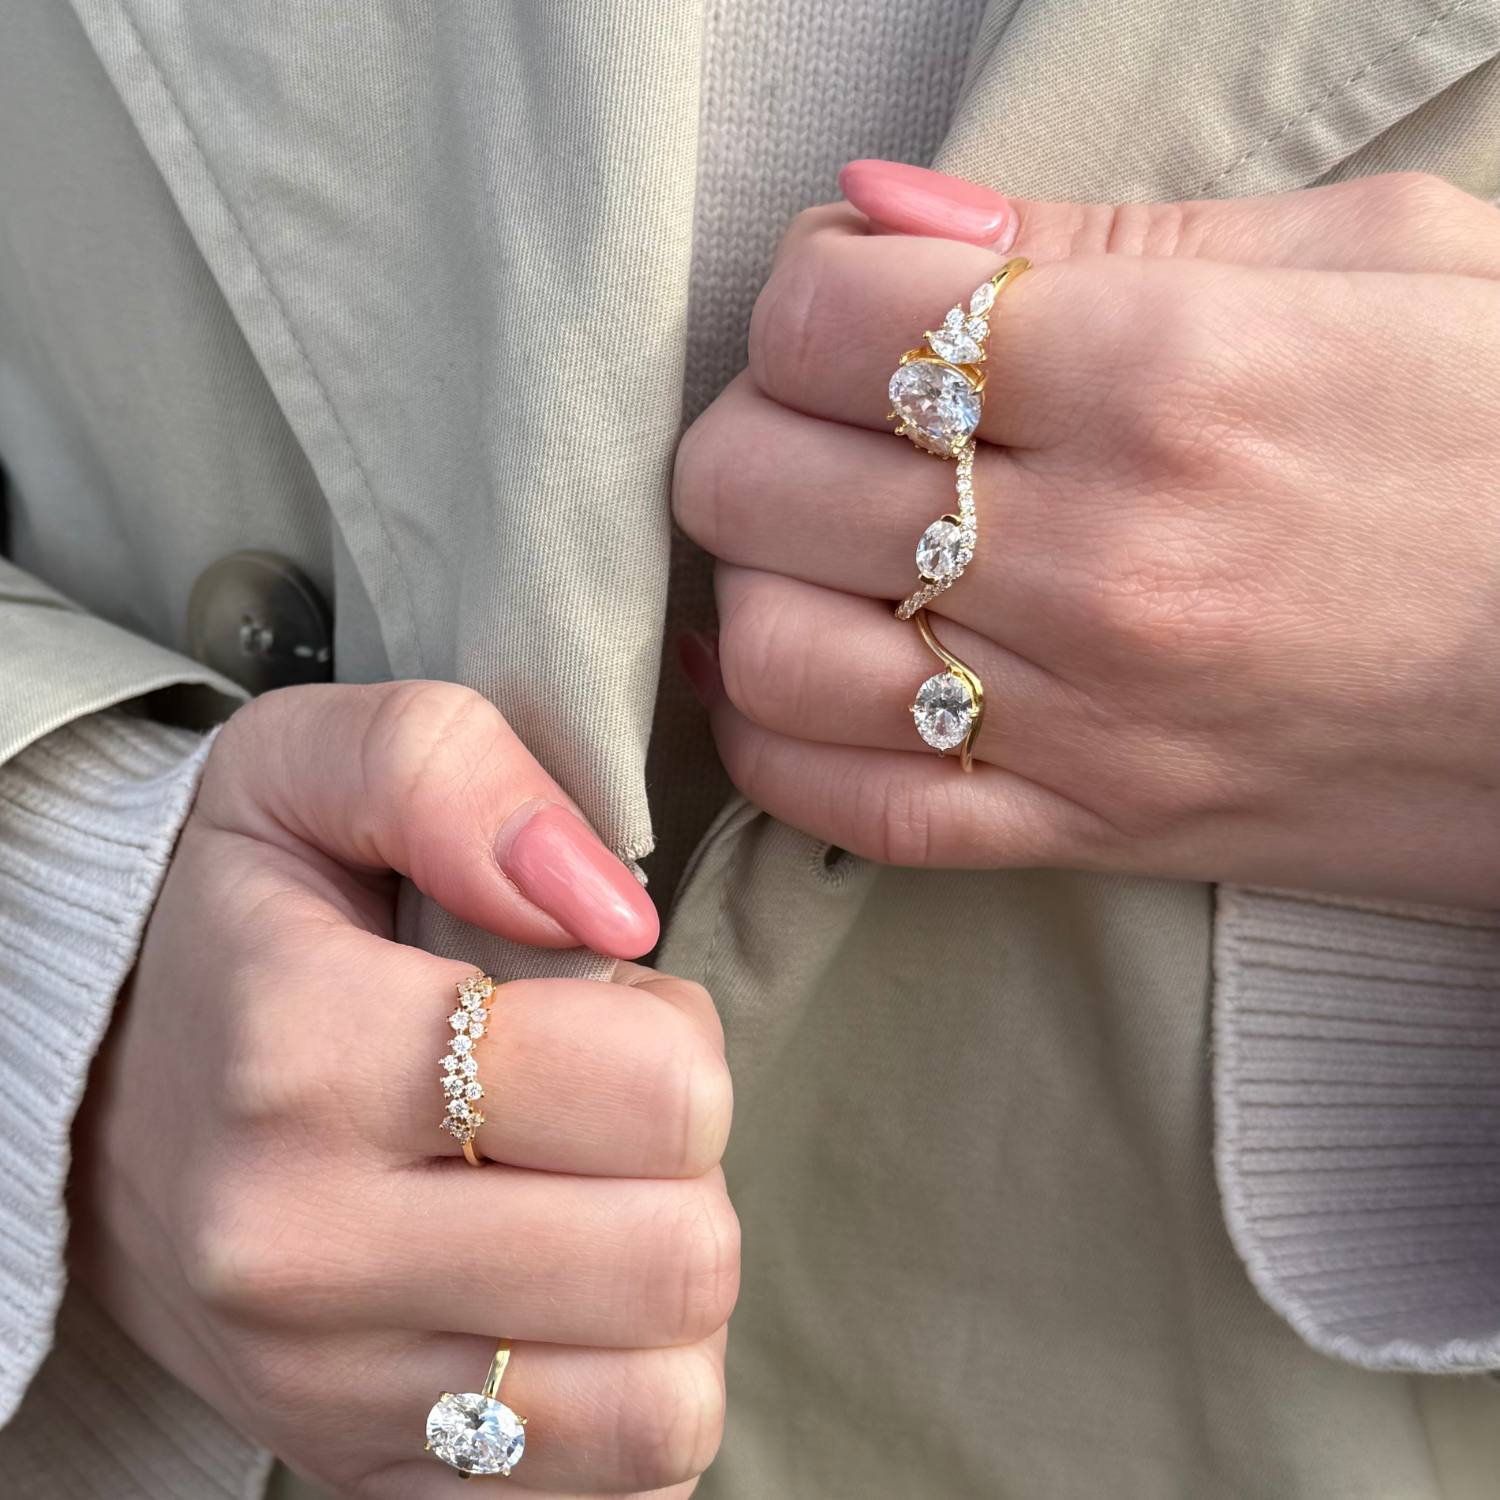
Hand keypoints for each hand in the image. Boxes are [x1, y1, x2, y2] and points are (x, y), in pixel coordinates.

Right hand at [70, 682, 737, 1498]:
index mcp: (305, 1057)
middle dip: (685, 1167)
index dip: (674, 1037)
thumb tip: (607, 903)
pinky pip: (614, 1496)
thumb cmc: (246, 932)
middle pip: (679, 1257)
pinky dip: (628, 1401)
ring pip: (666, 1402)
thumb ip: (451, 774)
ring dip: (668, 1294)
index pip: (654, 1091)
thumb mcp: (311, 773)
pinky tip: (566, 1310)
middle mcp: (303, 1253)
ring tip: (588, 1207)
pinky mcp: (366, 1478)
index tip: (604, 1017)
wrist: (107, 1114)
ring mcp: (333, 1395)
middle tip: (603, 1116)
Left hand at [674, 168, 1499, 907]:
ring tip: (808, 545)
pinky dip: (771, 739)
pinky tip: (779, 675)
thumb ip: (1090, 226)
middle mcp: (1101, 559)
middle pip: (755, 483)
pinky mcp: (1085, 832)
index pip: (827, 320)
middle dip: (752, 429)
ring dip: (750, 581)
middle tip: (817, 422)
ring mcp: (1084, 718)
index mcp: (1165, 373)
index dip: (801, 298)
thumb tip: (881, 211)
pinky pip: (843, 807)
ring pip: (769, 652)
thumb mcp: (1365, 262)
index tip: (848, 309)